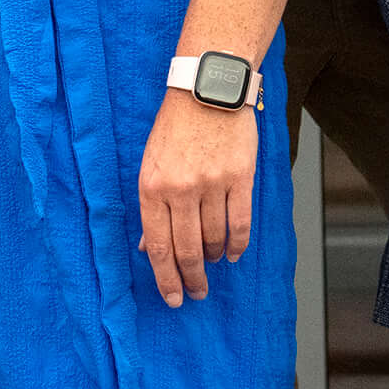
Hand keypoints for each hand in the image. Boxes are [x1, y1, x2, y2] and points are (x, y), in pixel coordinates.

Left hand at [137, 90, 259, 306]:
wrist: (206, 91)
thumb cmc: (174, 128)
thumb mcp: (150, 165)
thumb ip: (151, 207)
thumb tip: (147, 247)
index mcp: (151, 188)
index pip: (158, 246)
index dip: (166, 278)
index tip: (173, 297)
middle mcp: (180, 189)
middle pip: (187, 249)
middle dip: (191, 278)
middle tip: (196, 294)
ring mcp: (212, 184)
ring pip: (215, 239)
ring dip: (214, 258)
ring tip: (213, 265)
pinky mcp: (240, 178)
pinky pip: (240, 223)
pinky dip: (238, 244)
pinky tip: (233, 253)